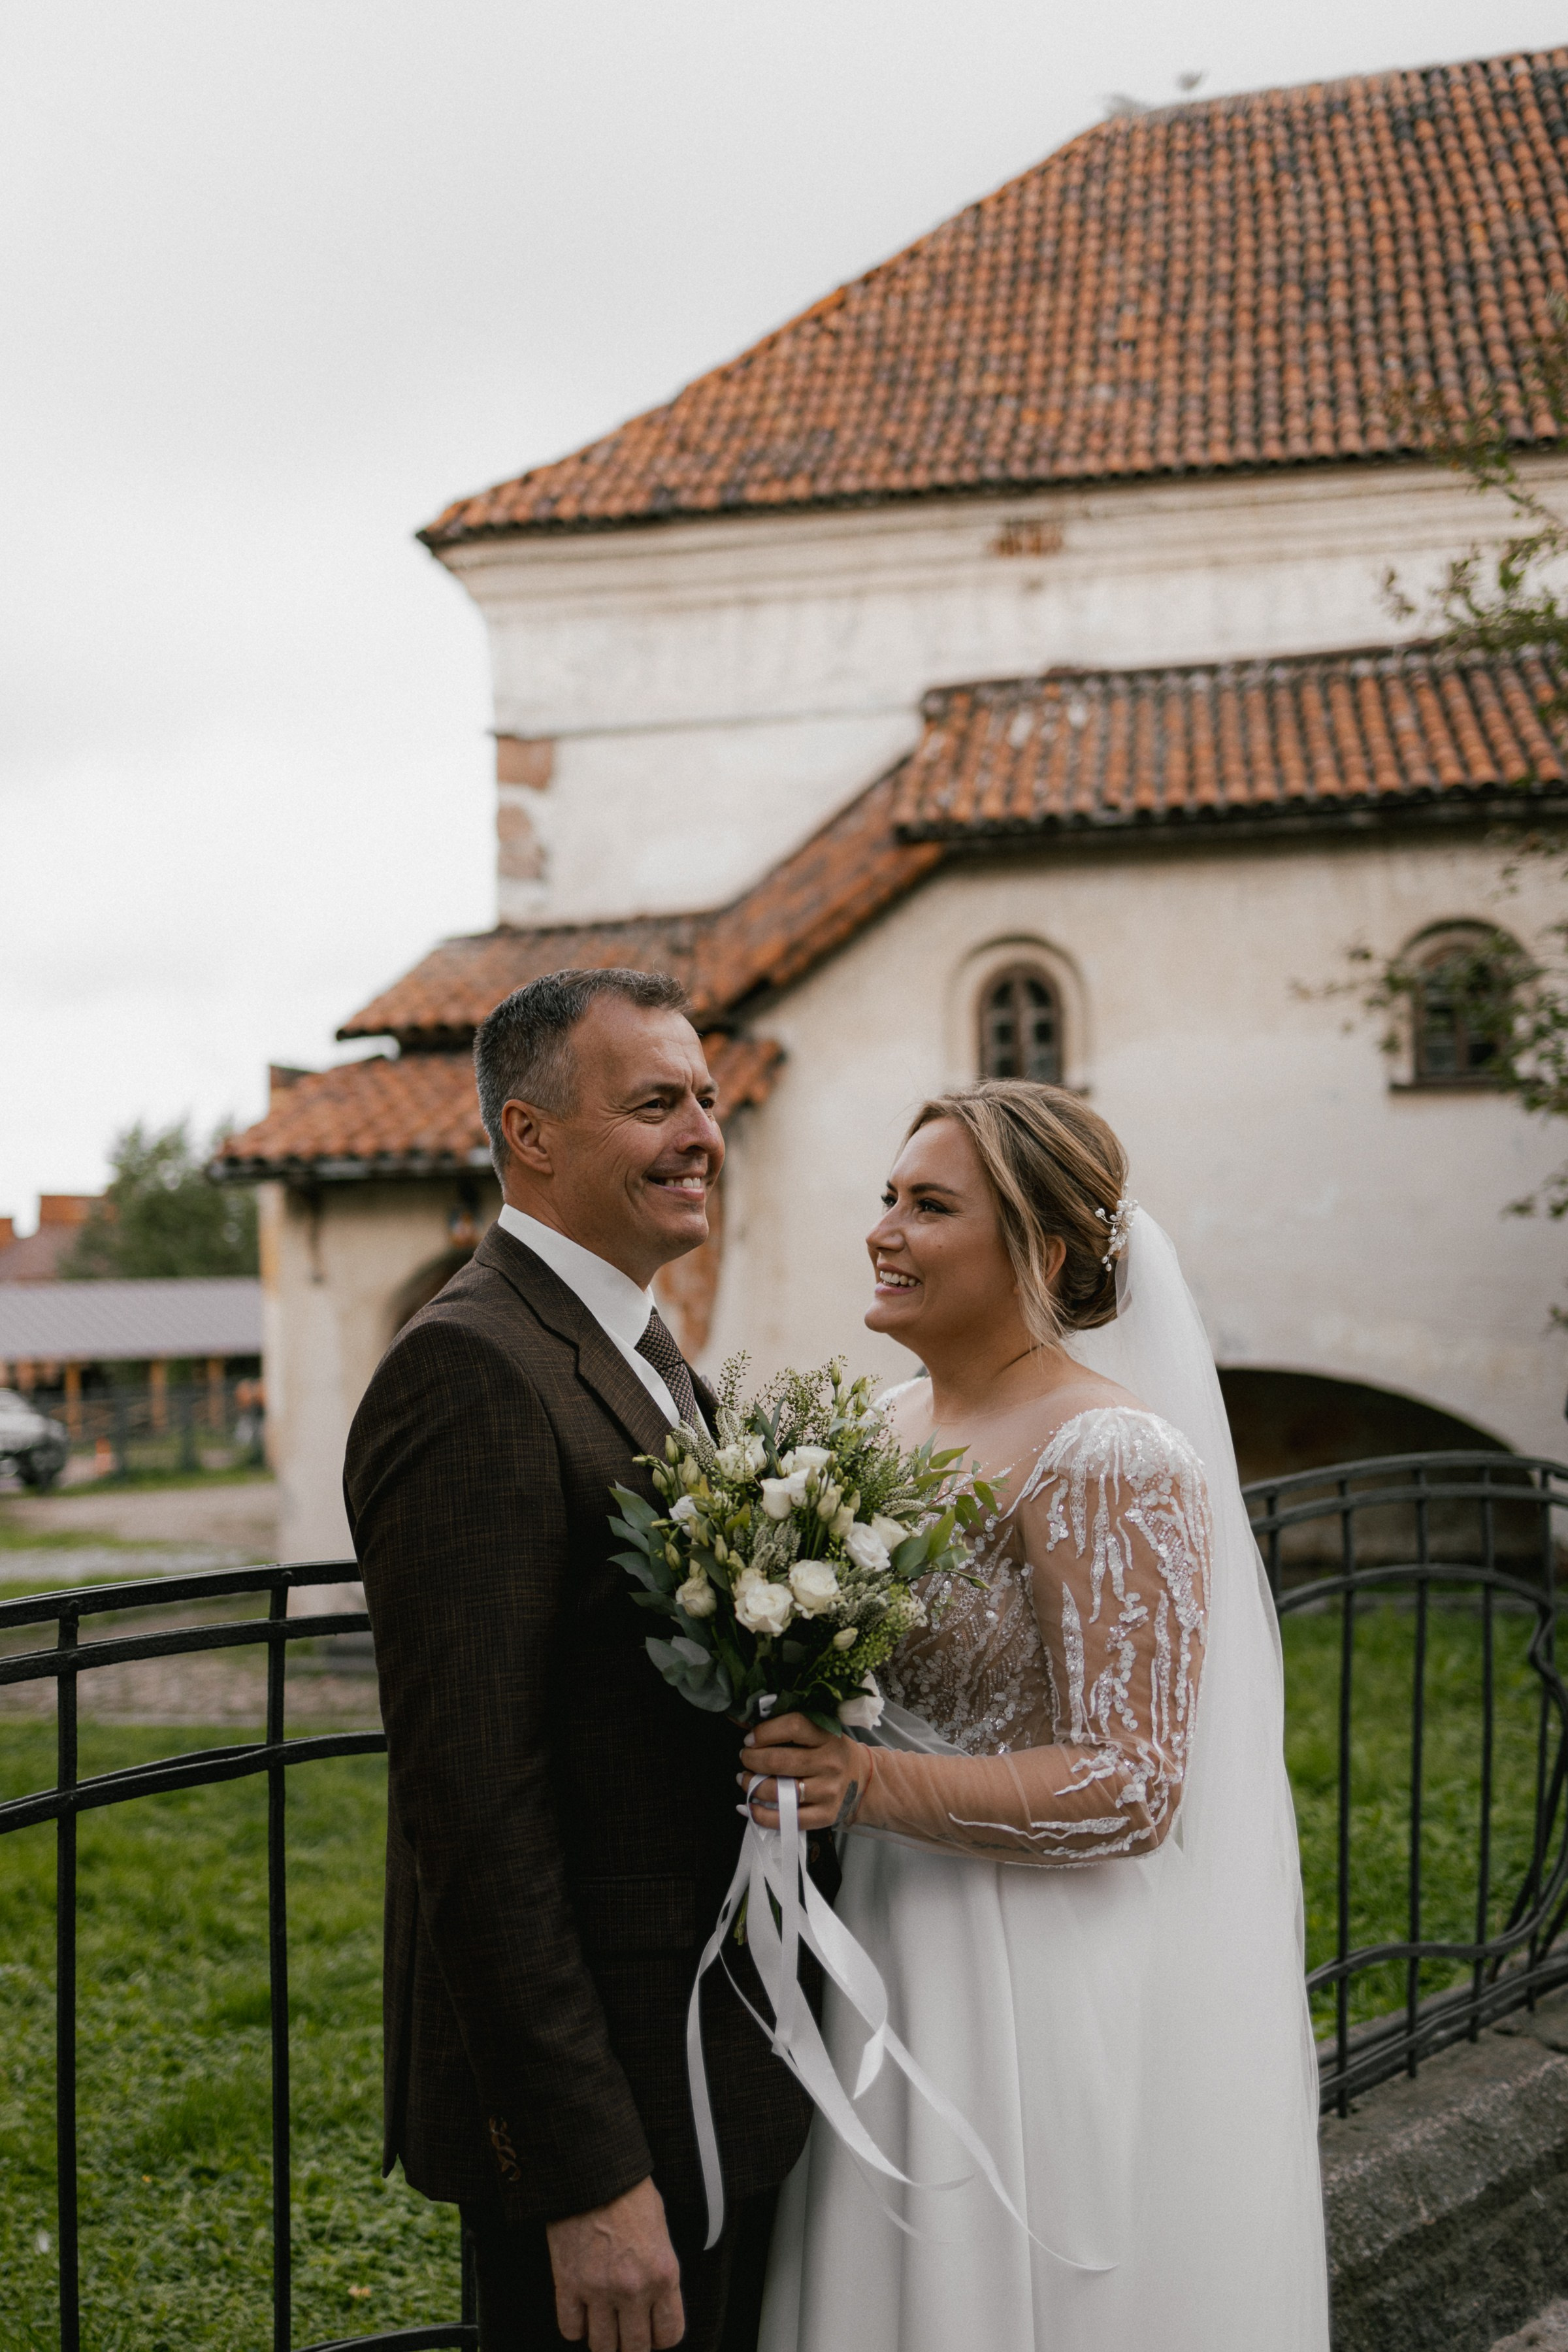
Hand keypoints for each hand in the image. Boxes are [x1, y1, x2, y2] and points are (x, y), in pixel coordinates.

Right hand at [546, 2175, 683, 2351]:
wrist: (593, 2171)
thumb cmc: (629, 2193)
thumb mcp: (661, 2229)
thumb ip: (660, 2270)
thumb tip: (656, 2299)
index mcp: (663, 2274)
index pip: (669, 2335)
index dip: (660, 2338)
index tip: (652, 2331)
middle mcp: (633, 2289)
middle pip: (634, 2349)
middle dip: (632, 2346)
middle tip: (626, 2334)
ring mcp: (598, 2290)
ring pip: (602, 2347)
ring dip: (604, 2341)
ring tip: (604, 2326)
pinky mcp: (567, 2284)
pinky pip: (570, 2329)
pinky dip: (575, 2327)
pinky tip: (580, 2312)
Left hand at [739, 1712, 870, 1832]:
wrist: (864, 1781)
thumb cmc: (832, 1754)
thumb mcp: (820, 1734)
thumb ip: (790, 1730)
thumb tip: (746, 1725)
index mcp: (827, 1736)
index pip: (794, 1726)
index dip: (766, 1731)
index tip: (750, 1738)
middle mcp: (829, 1763)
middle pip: (780, 1761)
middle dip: (753, 1759)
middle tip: (745, 1758)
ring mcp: (828, 1791)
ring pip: (780, 1791)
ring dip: (753, 1786)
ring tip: (745, 1780)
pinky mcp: (825, 1815)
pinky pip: (788, 1819)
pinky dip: (763, 1816)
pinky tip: (750, 1808)